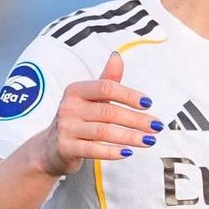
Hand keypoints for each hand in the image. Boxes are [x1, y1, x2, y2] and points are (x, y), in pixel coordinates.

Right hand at [38, 52, 160, 176]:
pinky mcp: (66, 148)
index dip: (129, 95)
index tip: (148, 103)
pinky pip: (93, 150)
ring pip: (104, 131)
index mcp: (76, 90)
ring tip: (149, 140)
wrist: (51, 148)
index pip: (106, 88)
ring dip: (130, 136)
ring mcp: (66, 128)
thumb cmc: (77, 120)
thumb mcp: (89, 99)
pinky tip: (128, 153)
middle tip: (157, 126)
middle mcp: (69, 107)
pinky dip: (112, 151)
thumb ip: (106, 80)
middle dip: (136, 120)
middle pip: (109, 111)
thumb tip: (117, 56)